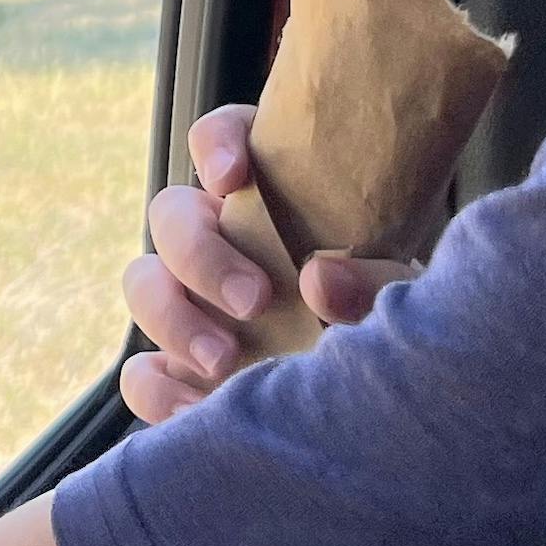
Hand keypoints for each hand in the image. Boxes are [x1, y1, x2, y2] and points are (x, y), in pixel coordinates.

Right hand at [118, 103, 409, 424]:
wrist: (398, 399)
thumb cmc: (399, 324)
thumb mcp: (406, 296)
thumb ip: (373, 282)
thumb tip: (316, 279)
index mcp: (274, 194)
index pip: (225, 137)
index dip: (216, 146)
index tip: (233, 177)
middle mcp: (223, 238)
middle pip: (171, 214)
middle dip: (201, 254)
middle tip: (254, 299)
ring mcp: (195, 304)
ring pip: (144, 283)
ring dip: (173, 318)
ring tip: (222, 362)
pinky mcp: (180, 368)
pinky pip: (140, 371)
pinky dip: (158, 389)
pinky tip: (199, 408)